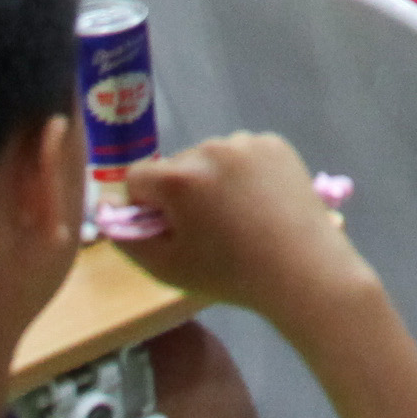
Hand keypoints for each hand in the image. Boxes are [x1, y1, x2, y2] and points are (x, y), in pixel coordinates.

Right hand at [111, 132, 381, 320]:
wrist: (303, 271)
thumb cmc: (231, 275)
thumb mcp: (166, 268)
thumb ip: (128, 239)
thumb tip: (112, 214)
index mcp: (178, 178)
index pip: (137, 179)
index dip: (146, 208)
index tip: (170, 230)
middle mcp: (209, 149)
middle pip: (176, 168)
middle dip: (182, 194)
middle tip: (210, 230)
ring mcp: (246, 142)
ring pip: (210, 160)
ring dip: (213, 181)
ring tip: (239, 218)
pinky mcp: (274, 144)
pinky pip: (242, 154)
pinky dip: (244, 173)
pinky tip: (260, 203)